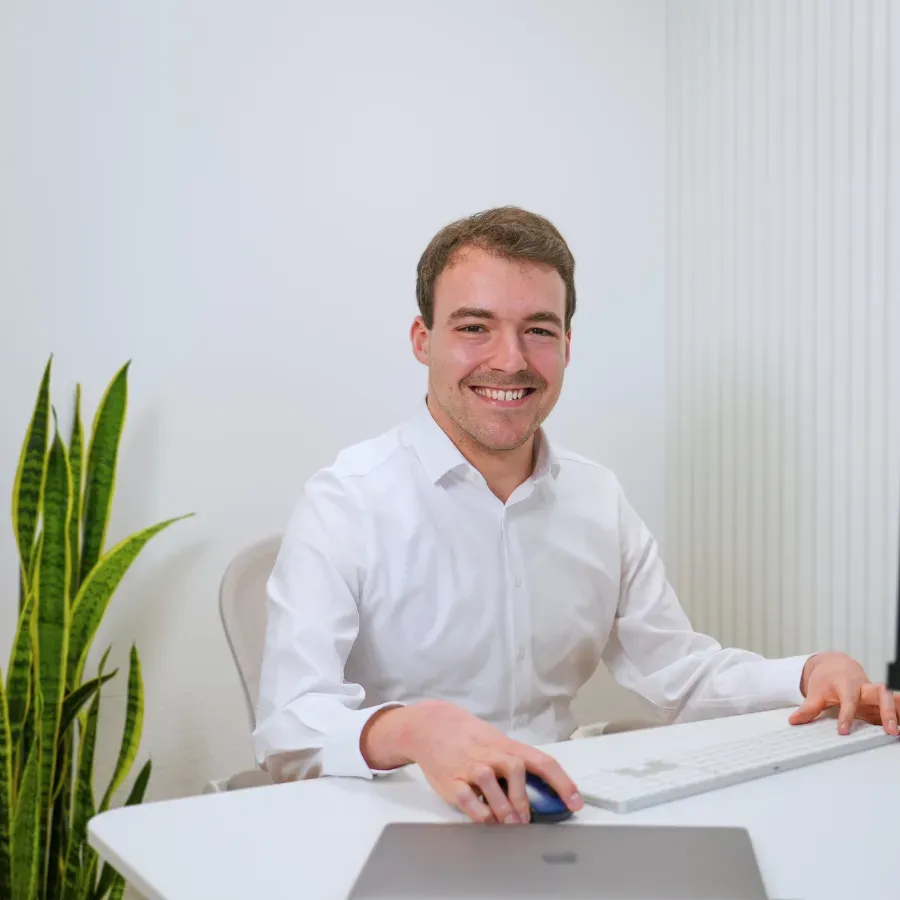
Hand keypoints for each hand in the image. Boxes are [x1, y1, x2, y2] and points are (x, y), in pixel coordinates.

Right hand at [360, 699, 582, 823]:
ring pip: (492, 785)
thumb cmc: (468, 737)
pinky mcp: (451, 781)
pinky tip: (486, 820)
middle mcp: (491, 754)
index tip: (576, 803)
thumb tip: (544, 790)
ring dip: (504, 808)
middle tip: (528, 819)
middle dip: (525, 798)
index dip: (562, 783)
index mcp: (507, 746)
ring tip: (511, 823)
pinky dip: (480, 813)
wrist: (430, 726)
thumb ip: (517, 763)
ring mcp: (470, 767)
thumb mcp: (496, 743)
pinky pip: (468, 799)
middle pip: (516, 770)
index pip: (542, 762)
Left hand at [790, 652, 898, 735]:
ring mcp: (875, 695)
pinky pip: (895, 706)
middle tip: (891, 730)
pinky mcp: (881, 703)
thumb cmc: (827, 679)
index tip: (843, 731)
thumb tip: (793, 721)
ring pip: (892, 698)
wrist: (836, 665)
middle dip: (887, 710)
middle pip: (881, 694)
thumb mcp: (816, 692)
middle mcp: (865, 687)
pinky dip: (899, 715)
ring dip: (899, 712)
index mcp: (847, 684)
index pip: (848, 700)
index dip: (846, 715)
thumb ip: (808, 708)